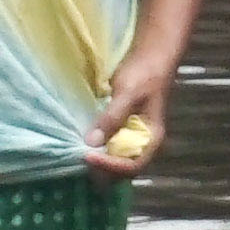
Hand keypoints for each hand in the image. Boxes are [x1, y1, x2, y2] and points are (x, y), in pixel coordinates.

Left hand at [85, 61, 169, 180]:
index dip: (110, 166)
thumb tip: (92, 142)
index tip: (87, 156)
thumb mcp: (128, 93)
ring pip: (115, 162)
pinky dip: (97, 152)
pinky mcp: (121, 132)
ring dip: (98, 163)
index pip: (133, 165)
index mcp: (152, 139)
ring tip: (77, 153)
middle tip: (78, 157)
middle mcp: (143, 145)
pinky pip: (109, 149)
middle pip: (123, 170)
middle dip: (102, 170)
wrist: (150, 58)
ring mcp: (132, 139)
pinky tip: (81, 145)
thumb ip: (113, 117)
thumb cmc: (144, 75)